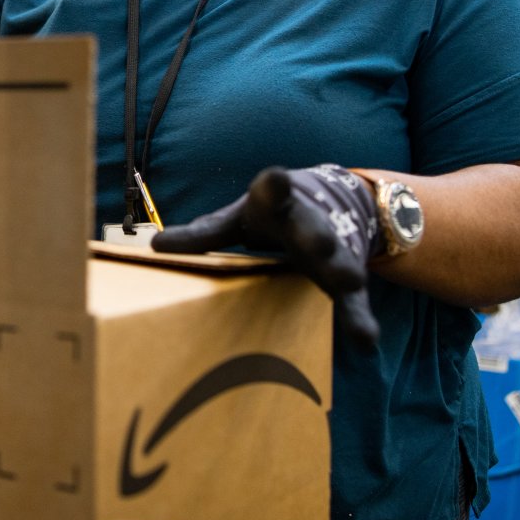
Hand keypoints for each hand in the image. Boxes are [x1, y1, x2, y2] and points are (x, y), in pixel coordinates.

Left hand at [152, 164, 381, 346]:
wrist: (335, 202)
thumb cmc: (271, 214)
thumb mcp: (238, 218)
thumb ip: (205, 233)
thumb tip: (153, 247)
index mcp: (277, 205)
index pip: (273, 193)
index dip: (274, 187)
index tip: (276, 179)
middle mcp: (309, 224)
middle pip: (312, 229)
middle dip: (316, 237)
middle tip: (321, 247)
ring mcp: (333, 251)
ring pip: (339, 261)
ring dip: (342, 271)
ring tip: (348, 282)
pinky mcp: (347, 277)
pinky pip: (354, 302)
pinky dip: (359, 319)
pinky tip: (366, 340)